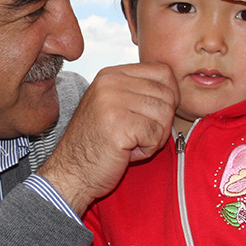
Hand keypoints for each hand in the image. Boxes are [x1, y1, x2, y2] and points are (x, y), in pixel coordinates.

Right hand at [40, 63, 177, 213]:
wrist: (71, 173)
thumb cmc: (96, 145)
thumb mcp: (113, 106)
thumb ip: (137, 92)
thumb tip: (175, 89)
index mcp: (110, 74)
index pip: (163, 72)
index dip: (170, 95)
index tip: (155, 115)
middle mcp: (110, 82)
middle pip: (168, 94)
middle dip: (162, 121)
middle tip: (140, 136)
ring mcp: (113, 102)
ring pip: (165, 114)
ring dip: (155, 136)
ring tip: (132, 144)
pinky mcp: (118, 124)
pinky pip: (156, 134)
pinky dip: (148, 150)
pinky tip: (127, 153)